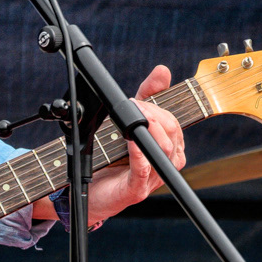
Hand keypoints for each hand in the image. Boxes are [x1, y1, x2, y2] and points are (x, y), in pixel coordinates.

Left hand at [87, 65, 183, 224]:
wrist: (88, 191)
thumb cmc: (109, 159)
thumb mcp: (127, 121)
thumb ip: (146, 98)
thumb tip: (163, 71)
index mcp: (168, 149)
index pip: (173, 123)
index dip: (158, 108)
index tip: (138, 99)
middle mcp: (165, 165)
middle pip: (171, 134)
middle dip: (153, 115)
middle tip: (133, 105)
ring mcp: (152, 179)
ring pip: (163, 150)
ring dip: (147, 128)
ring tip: (130, 117)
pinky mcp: (136, 190)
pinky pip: (143, 170)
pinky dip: (139, 152)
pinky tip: (132, 139)